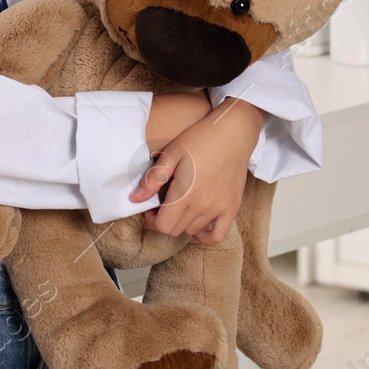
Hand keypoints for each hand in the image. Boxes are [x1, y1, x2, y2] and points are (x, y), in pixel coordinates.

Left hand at [131, 96, 267, 244]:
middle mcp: (203, 205)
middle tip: (162, 206)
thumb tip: (135, 199)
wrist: (233, 133)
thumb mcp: (171, 154)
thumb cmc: (199, 139)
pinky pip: (219, 234)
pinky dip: (206, 236)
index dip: (152, 221)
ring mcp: (220, 208)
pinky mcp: (233, 207)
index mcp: (185, 193)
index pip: (164, 226)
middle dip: (164, 221)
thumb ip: (153, 179)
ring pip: (193, 230)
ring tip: (179, 207)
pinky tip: (198, 226)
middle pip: (176, 230)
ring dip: (182, 223)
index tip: (151, 209)